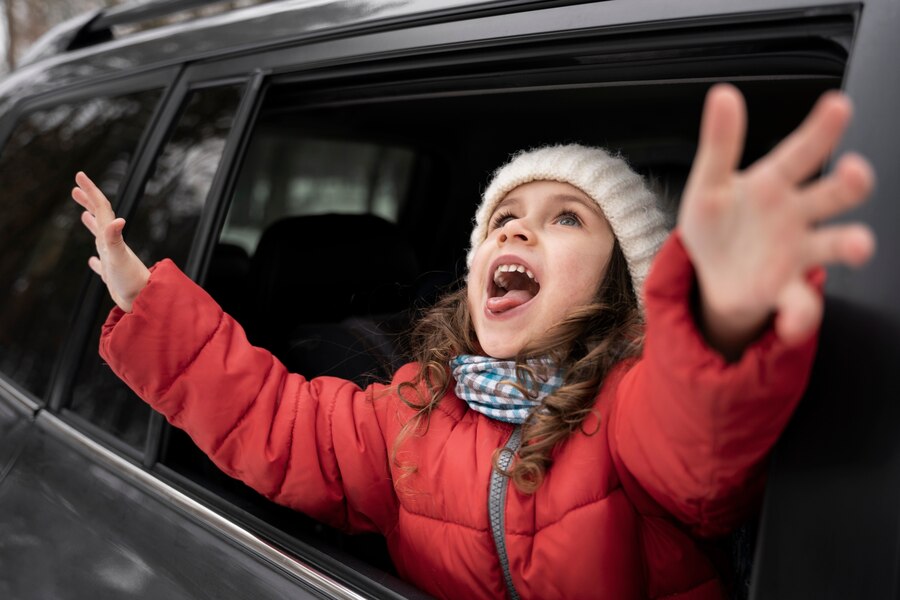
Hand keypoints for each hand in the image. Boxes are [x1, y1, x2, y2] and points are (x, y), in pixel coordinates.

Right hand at [72, 172, 149, 311]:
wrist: (145, 302)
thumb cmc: (132, 280)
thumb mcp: (120, 257)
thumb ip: (115, 238)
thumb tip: (117, 219)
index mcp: (112, 237)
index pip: (101, 208)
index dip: (90, 191)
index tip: (79, 175)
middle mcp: (113, 245)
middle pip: (100, 218)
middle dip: (88, 202)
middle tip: (75, 188)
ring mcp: (113, 259)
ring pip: (100, 237)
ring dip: (92, 224)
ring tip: (84, 215)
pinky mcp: (113, 275)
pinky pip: (101, 264)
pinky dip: (95, 260)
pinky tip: (92, 260)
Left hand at [678, 84, 874, 356]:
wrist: (712, 274)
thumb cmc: (717, 222)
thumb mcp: (706, 186)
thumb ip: (719, 145)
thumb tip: (723, 94)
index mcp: (773, 183)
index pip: (800, 152)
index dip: (819, 130)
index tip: (837, 105)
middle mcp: (797, 214)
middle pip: (832, 194)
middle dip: (849, 183)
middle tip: (855, 172)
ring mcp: (798, 252)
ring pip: (835, 244)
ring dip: (852, 243)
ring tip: (858, 244)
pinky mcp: (788, 290)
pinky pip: (802, 304)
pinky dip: (799, 315)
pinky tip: (790, 324)